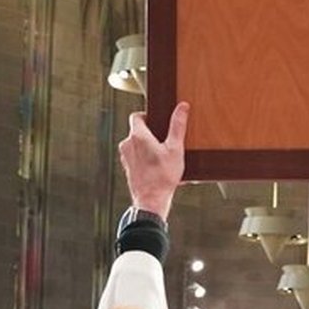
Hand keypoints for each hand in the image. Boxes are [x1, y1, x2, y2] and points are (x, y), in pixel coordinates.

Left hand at [118, 101, 188, 217]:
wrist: (151, 201)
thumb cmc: (163, 177)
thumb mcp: (175, 149)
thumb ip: (178, 126)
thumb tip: (182, 107)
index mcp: (137, 136)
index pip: (136, 116)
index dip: (147, 115)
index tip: (159, 121)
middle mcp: (127, 145)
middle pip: (137, 131)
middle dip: (150, 133)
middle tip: (165, 141)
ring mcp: (126, 158)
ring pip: (136, 144)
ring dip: (148, 147)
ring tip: (162, 156)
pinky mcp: (127, 168)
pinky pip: (136, 157)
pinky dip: (145, 158)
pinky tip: (158, 167)